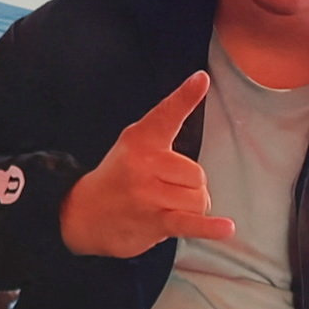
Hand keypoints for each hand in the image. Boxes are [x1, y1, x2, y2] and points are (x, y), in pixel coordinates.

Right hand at [58, 72, 234, 258]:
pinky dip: (209, 228)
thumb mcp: (133, 145)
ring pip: (199, 200)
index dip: (185, 97)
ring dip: (192, 209)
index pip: (166, 115)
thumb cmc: (119, 177)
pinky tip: (226, 228)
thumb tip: (200, 86)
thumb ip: (163, 128)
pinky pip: (189, 222)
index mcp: (140, 139)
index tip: (201, 79)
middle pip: (197, 174)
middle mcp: (143, 163)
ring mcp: (148, 194)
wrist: (82, 214)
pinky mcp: (153, 221)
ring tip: (168, 208)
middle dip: (191, 187)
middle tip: (167, 191)